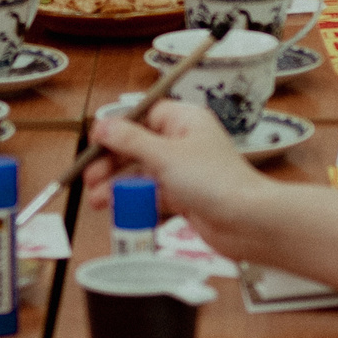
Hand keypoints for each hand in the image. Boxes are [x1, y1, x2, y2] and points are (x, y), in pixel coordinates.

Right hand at [83, 99, 271, 253]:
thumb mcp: (165, 156)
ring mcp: (185, 171)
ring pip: (143, 173)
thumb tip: (102, 125)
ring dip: (119, 186)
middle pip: (138, 146)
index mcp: (184, 121)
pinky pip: (153, 195)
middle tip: (89, 177)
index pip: (143, 115)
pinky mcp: (186, 197)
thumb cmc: (215, 181)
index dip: (117, 128)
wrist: (248, 221)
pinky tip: (119, 211)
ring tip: (97, 200)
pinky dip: (136, 201)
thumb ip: (130, 141)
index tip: (94, 143)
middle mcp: (185, 142)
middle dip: (112, 163)